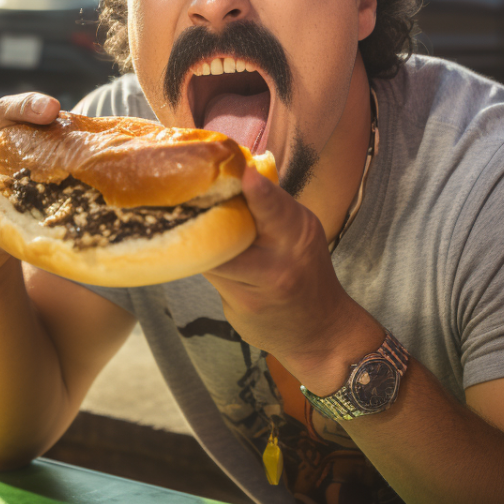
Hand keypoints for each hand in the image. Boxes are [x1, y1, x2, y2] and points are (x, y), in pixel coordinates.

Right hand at [0, 92, 60, 276]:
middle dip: (18, 164)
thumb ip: (48, 146)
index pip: (8, 109)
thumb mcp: (25, 159)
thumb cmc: (10, 184)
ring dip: (1, 206)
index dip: (30, 108)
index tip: (53, 109)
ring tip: (29, 215)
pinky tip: (9, 243)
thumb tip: (97, 147)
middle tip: (50, 178)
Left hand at [204, 166, 382, 391]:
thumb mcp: (300, 233)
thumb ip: (271, 208)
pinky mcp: (241, 306)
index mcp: (299, 231)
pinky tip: (197, 253)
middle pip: (233, 229)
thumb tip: (234, 172)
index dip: (257, 190)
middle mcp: (283, 259)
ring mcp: (261, 286)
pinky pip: (211, 275)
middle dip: (207, 211)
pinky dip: (202, 261)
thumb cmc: (306, 271)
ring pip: (213, 253)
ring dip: (197, 238)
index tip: (243, 172)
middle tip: (187, 194)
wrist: (320, 331)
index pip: (275, 207)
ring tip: (184, 221)